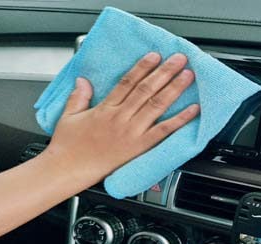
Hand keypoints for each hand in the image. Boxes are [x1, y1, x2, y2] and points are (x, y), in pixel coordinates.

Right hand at [43, 52, 199, 180]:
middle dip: (165, 71)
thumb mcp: (68, 117)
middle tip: (179, 58)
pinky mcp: (140, 147)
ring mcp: (132, 132)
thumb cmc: (68, 147)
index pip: (127, 82)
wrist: (67, 170)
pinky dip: (180, 120)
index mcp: (105, 109)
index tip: (155, 55)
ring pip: (157, 105)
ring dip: (175, 88)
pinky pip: (164, 131)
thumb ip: (78, 97)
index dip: (142, 67)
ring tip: (188, 75)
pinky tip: (193, 110)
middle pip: (146, 89)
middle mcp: (121, 118)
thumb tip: (83, 80)